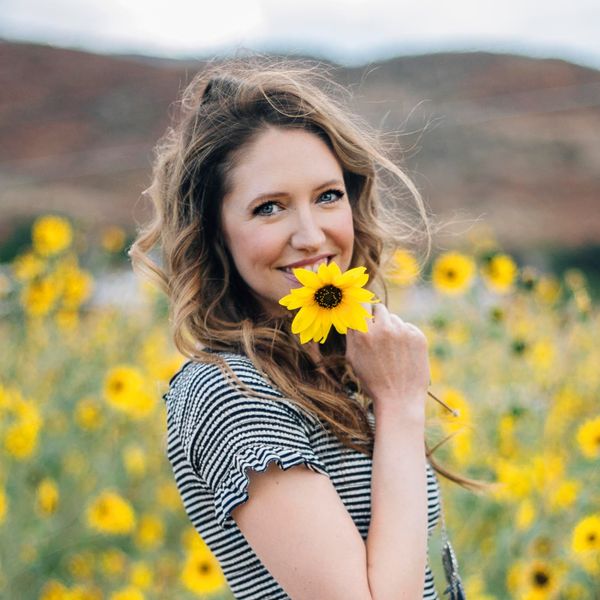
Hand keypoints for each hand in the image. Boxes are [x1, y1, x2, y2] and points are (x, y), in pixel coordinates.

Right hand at [345, 302, 429, 417]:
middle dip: (377, 318)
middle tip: (378, 333)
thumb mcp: (353, 357)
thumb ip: (352, 333)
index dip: (362, 309)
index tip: (364, 314)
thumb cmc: (372, 381)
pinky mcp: (418, 336)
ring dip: (391, 328)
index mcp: (363, 333)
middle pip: (379, 308)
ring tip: (391, 351)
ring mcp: (403, 331)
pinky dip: (405, 337)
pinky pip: (408, 328)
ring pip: (394, 319)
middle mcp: (383, 328)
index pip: (361, 304)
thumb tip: (352, 313)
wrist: (399, 399)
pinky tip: (403, 354)